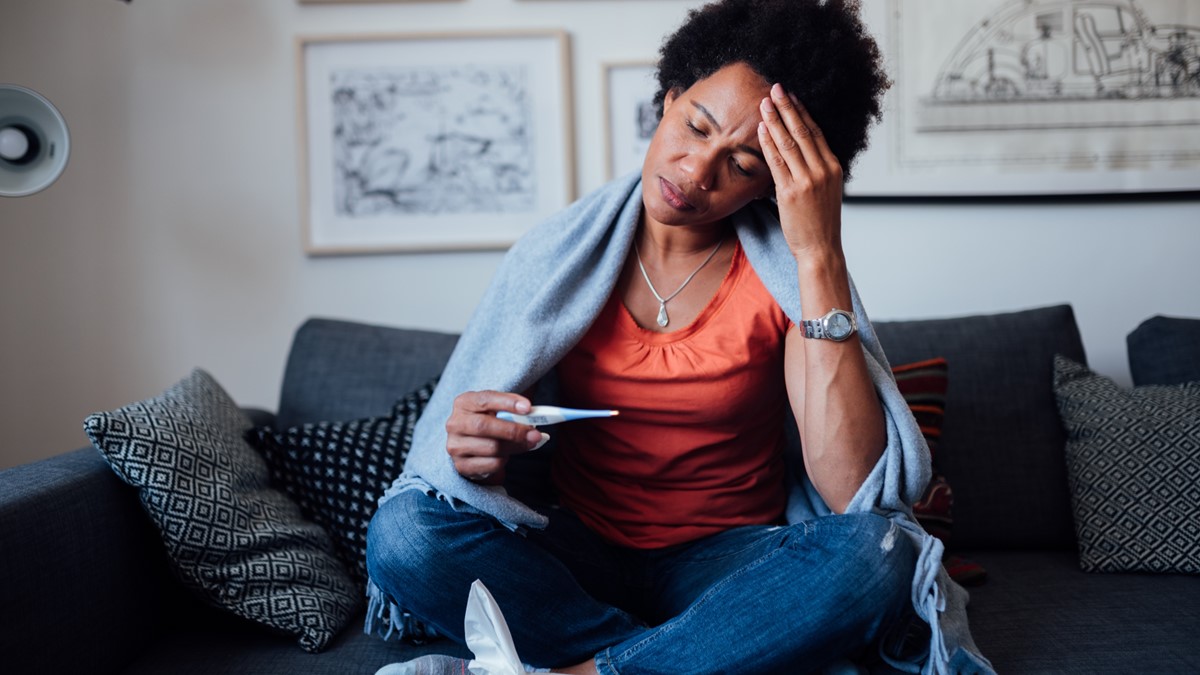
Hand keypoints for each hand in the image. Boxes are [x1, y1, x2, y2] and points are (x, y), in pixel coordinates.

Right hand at [446, 391, 544, 484]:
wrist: (473, 447)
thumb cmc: (489, 423)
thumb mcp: (497, 411)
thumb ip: (512, 411)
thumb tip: (535, 417)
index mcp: (464, 403)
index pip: (485, 399)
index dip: (507, 403)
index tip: (528, 408)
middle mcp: (455, 423)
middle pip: (484, 426)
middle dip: (513, 431)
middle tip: (535, 434)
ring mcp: (455, 446)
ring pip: (491, 447)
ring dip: (514, 447)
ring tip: (526, 444)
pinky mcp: (461, 466)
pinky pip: (491, 464)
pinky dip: (505, 460)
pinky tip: (506, 455)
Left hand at [757, 83, 844, 260]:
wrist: (820, 249)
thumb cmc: (819, 223)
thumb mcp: (826, 192)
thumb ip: (817, 171)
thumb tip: (803, 154)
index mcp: (833, 168)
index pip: (816, 133)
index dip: (802, 112)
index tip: (792, 96)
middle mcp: (823, 170)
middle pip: (803, 132)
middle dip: (787, 108)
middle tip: (776, 88)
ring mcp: (807, 181)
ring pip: (789, 143)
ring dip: (775, 120)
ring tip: (764, 103)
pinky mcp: (790, 192)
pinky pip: (777, 162)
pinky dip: (768, 143)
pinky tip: (761, 129)